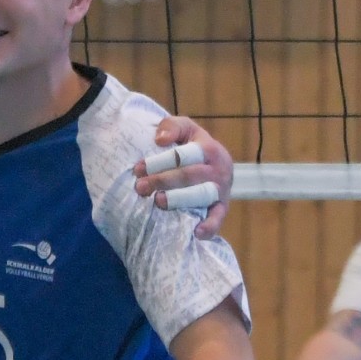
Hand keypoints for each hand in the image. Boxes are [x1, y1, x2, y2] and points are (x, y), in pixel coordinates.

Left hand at [134, 116, 233, 239]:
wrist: (212, 162)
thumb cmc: (191, 145)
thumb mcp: (184, 128)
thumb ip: (172, 126)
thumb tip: (160, 140)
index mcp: (209, 148)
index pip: (183, 155)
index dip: (159, 161)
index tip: (138, 168)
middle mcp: (218, 168)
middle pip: (189, 175)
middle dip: (162, 181)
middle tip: (140, 187)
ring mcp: (221, 189)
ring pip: (201, 195)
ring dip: (179, 200)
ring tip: (158, 202)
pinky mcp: (222, 206)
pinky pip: (219, 217)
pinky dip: (211, 226)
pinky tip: (197, 233)